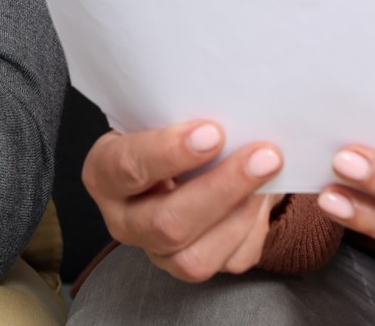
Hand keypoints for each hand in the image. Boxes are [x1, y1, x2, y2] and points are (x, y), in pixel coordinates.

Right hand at [82, 121, 281, 282]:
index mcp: (105, 172)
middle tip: (264, 156)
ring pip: (196, 257)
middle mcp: (124, 220)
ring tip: (270, 171)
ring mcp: (157, 250)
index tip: (213, 132)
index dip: (168, 152)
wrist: (192, 155)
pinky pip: (229, 260)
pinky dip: (253, 227)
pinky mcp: (194, 264)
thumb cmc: (177, 126)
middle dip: (220, 189)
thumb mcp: (168, 111)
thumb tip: (234, 111)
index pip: (127, 167)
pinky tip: (262, 195)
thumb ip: (185, 112)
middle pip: (165, 223)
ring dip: (242, 212)